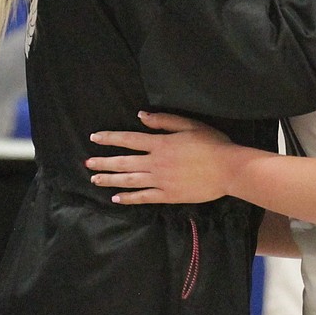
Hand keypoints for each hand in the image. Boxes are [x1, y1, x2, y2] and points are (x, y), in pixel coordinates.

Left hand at [86, 111, 240, 204]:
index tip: (94, 138)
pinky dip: (129, 198)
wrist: (228, 169)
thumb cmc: (212, 144)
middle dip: (103, 162)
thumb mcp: (189, 125)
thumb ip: (163, 121)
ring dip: (110, 179)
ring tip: (94, 179)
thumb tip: (141, 116)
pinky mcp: (168, 196)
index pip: (128, 140)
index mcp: (160, 143)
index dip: (110, 139)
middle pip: (124, 162)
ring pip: (129, 180)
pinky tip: (116, 198)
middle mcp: (155, 162)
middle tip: (87, 163)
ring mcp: (160, 181)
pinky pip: (144, 197)